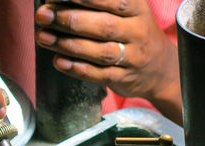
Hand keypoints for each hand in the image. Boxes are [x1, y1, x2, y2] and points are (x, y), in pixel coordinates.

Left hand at [35, 0, 181, 123]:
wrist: (160, 69)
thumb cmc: (134, 33)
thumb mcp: (128, 10)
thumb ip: (102, 3)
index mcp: (137, 9)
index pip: (112, 0)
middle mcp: (137, 32)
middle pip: (103, 26)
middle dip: (69, 19)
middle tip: (43, 15)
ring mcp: (132, 58)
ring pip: (100, 52)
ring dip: (68, 45)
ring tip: (43, 37)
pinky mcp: (124, 79)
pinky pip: (99, 75)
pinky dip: (77, 69)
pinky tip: (59, 62)